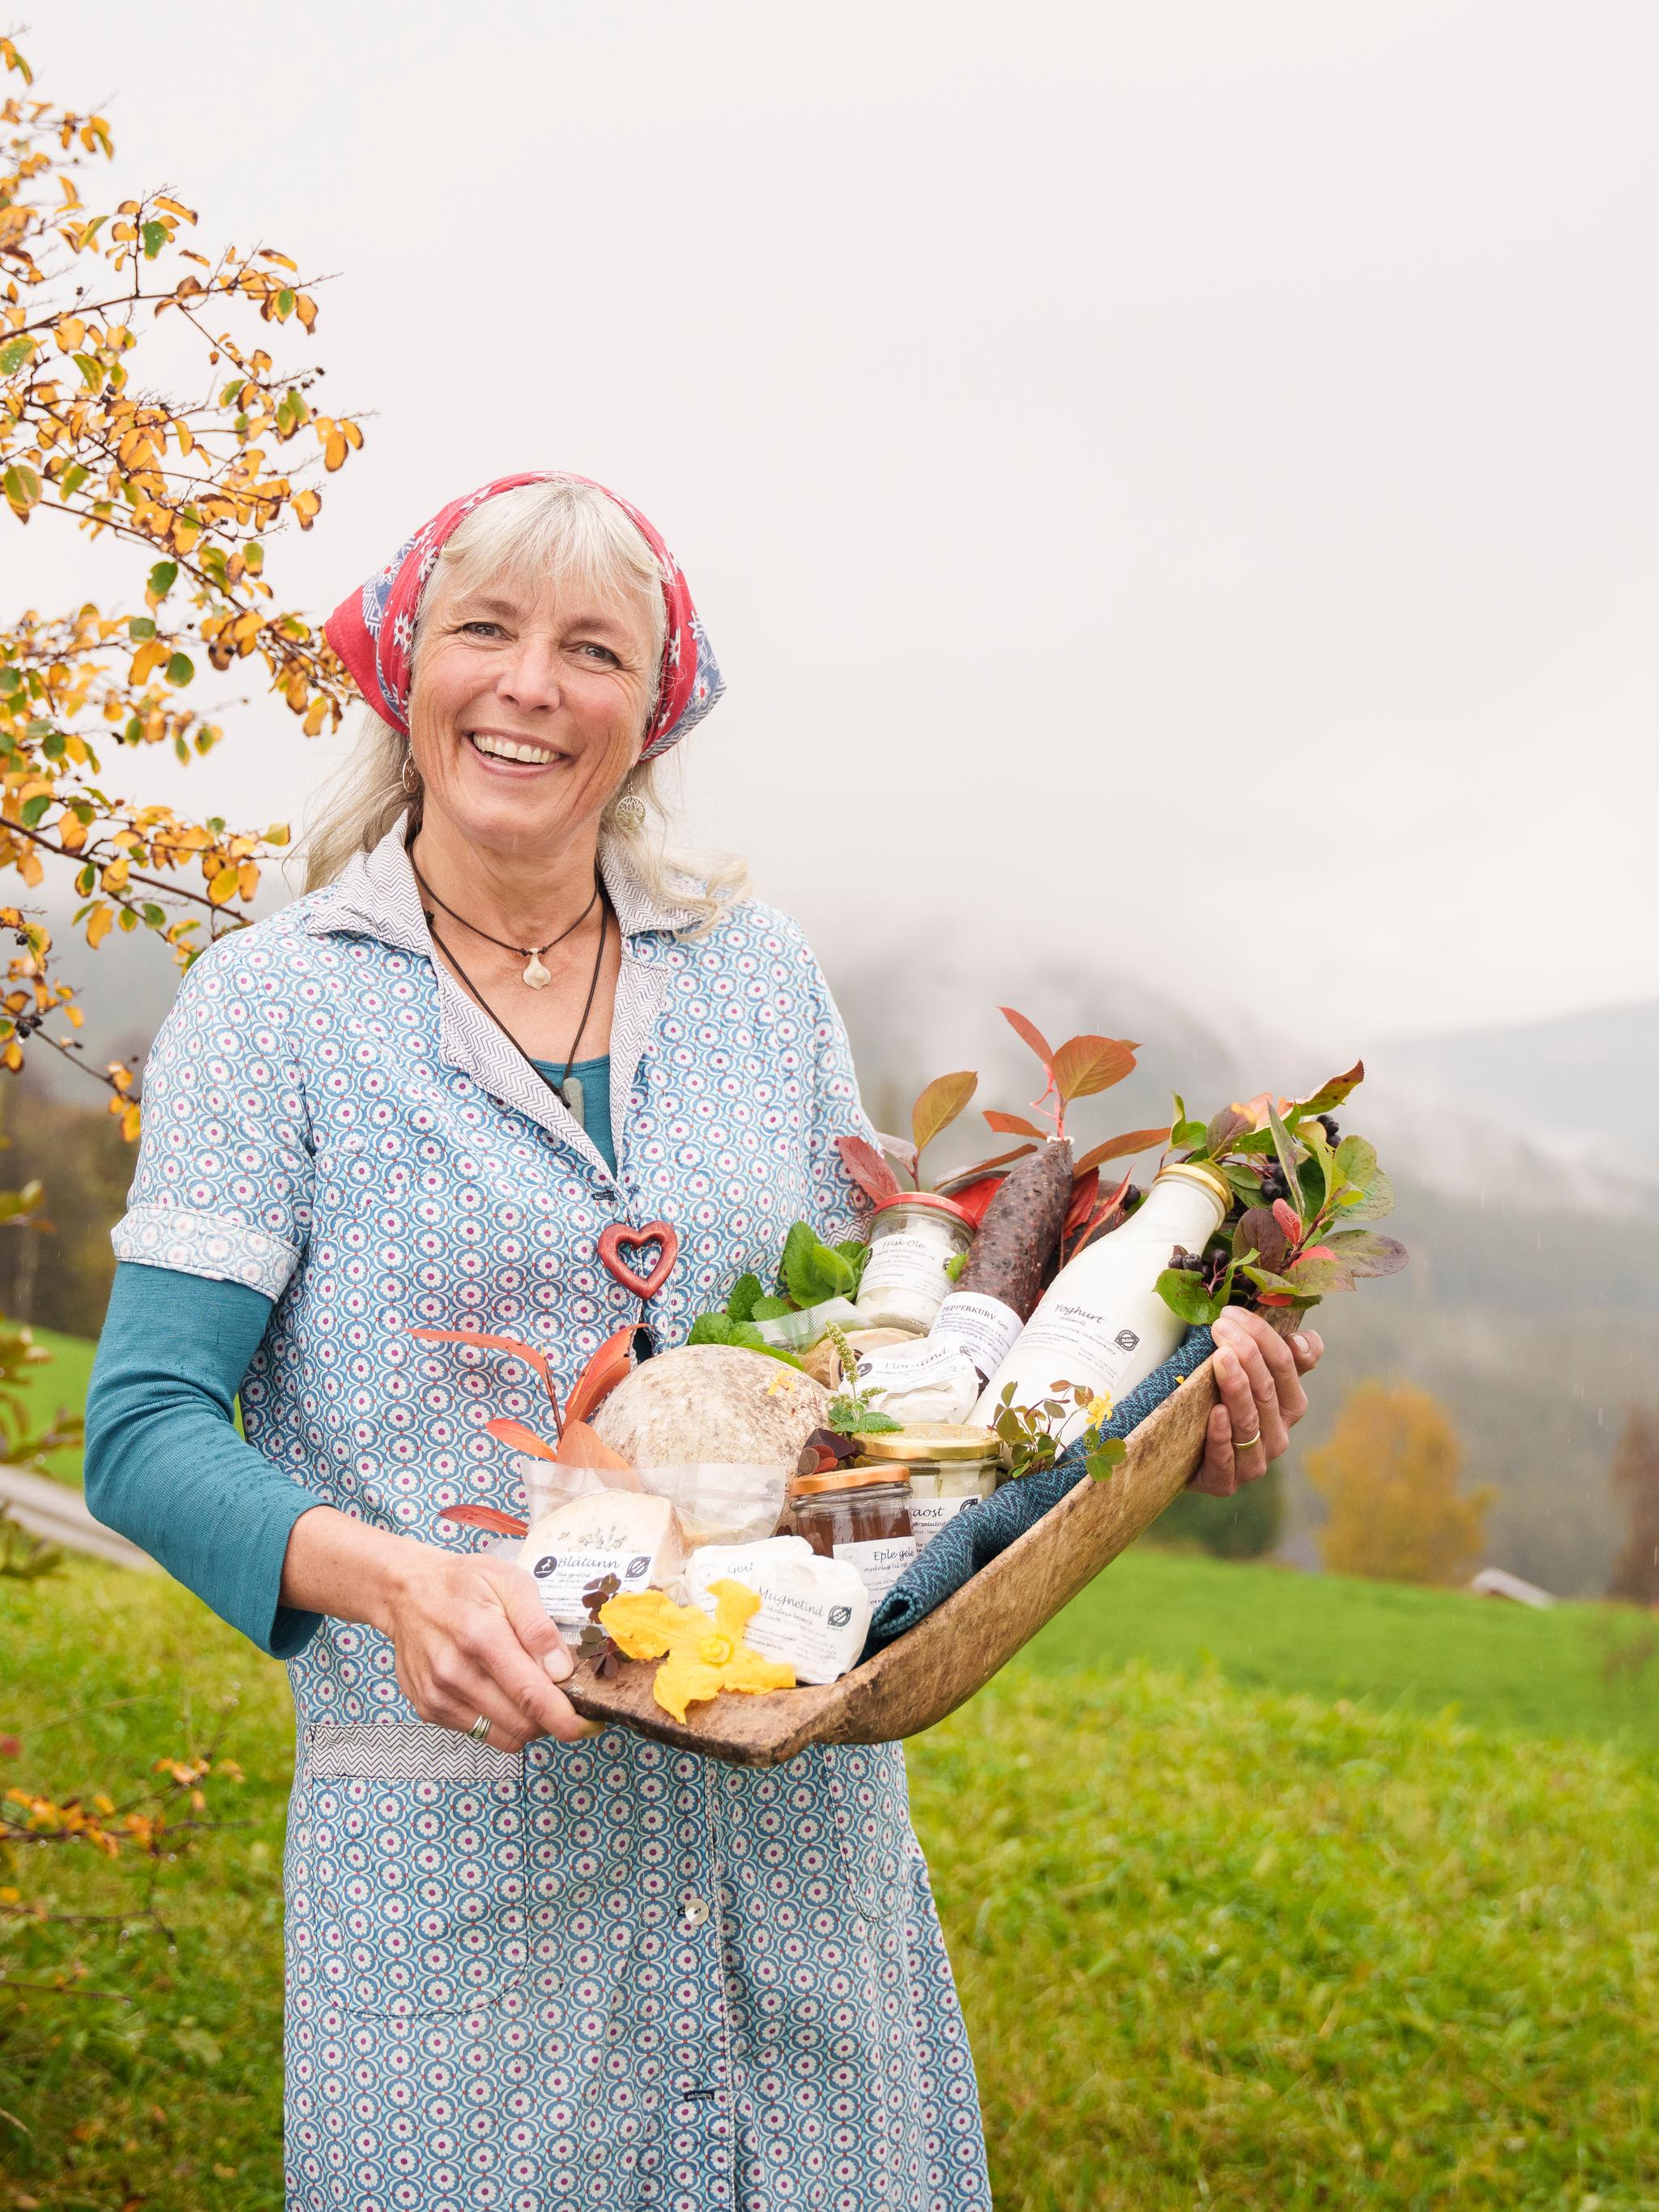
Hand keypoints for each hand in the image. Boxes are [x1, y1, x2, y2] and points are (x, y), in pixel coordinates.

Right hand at [375, 1547, 587, 1751]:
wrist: (405, 1592)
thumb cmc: (463, 1583)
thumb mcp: (511, 1583)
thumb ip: (539, 1628)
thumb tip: (562, 1671)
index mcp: (482, 1637)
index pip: (531, 1695)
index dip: (565, 1719)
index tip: (589, 1726)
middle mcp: (455, 1673)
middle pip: (521, 1724)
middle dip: (551, 1719)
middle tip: (560, 1696)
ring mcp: (438, 1696)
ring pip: (502, 1736)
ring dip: (527, 1724)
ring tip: (528, 1691)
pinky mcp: (428, 1709)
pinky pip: (479, 1732)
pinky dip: (499, 1720)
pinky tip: (497, 1690)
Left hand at [1191, 1310, 1323, 1497]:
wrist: (1181, 1451)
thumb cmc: (1216, 1400)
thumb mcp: (1247, 1373)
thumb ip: (1278, 1354)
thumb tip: (1305, 1340)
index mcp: (1291, 1404)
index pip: (1288, 1364)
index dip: (1263, 1336)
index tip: (1233, 1313)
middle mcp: (1278, 1435)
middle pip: (1268, 1390)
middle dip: (1246, 1353)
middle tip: (1220, 1327)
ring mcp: (1253, 1461)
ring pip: (1250, 1421)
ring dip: (1236, 1387)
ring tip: (1220, 1358)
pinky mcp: (1224, 1482)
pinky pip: (1225, 1460)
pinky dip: (1221, 1436)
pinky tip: (1215, 1413)